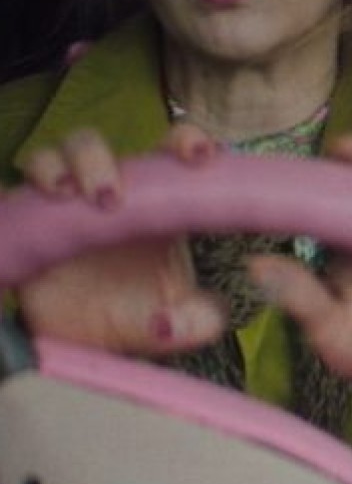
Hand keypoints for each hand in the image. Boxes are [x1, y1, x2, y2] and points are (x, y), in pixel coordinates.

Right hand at [14, 126, 227, 353]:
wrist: (89, 344)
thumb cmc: (141, 314)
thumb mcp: (181, 325)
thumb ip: (199, 321)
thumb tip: (185, 320)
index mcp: (155, 200)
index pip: (171, 149)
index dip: (186, 140)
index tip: (199, 157)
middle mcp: (108, 190)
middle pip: (97, 145)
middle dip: (99, 159)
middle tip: (110, 199)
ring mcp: (65, 203)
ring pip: (54, 155)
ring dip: (58, 166)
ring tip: (66, 195)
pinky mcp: (28, 221)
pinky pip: (12, 192)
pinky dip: (19, 190)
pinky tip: (36, 206)